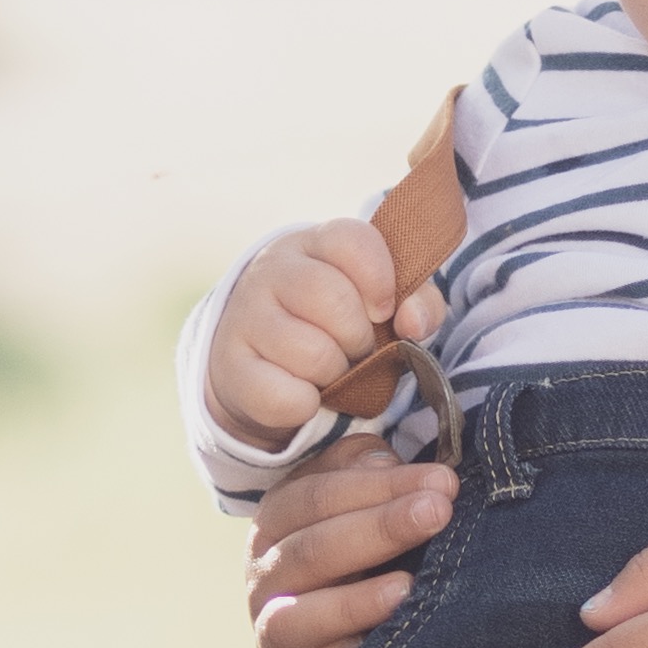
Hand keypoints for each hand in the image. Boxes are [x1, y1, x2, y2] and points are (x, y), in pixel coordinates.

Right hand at [202, 214, 408, 453]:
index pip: (352, 242)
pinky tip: (305, 394)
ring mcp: (246, 317)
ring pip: (312, 353)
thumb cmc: (334, 321)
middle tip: (355, 348)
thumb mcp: (377, 299)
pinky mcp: (231, 367)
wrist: (259, 356)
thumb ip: (416, 299)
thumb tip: (414, 322)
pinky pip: (287, 397)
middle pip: (334, 300)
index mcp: (314, 243)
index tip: (383, 309)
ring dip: (335, 374)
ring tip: (329, 369)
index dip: (380, 279)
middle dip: (359, 337)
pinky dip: (308, 405)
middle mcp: (273, 271)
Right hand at [245, 436, 448, 647]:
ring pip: (295, 615)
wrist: (340, 622)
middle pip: (312, 549)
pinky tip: (378, 642)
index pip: (319, 495)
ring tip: (407, 586)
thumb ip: (367, 469)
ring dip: (354, 603)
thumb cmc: (360, 544)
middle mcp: (264, 572)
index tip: (441, 481)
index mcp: (278, 517)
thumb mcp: (359, 496)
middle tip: (438, 513)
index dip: (380, 486)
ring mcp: (267, 627)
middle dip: (380, 529)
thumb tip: (387, 463)